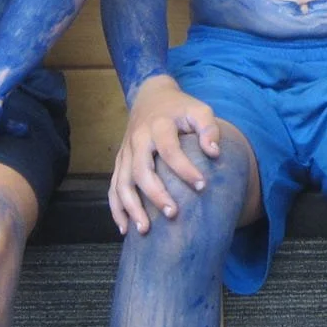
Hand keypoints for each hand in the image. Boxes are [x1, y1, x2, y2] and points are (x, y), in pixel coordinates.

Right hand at [110, 74, 222, 234]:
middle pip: (141, 171)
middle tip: (173, 214)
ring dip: (131, 208)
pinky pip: (113, 188)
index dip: (185, 169)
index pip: (170, 151)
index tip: (202, 185)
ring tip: (145, 230)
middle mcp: (137, 140)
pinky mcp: (119, 163)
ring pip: (122, 183)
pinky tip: (125, 229)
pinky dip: (116, 209)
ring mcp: (125, 153)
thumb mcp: (198, 109)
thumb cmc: (179, 108)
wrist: (150, 97)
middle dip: (155, 194)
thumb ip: (208, 128)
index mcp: (158, 126)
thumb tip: (214, 153)